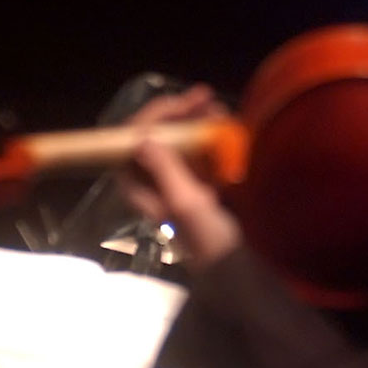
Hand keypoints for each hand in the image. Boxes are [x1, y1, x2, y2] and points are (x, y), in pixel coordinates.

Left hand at [117, 84, 242, 268]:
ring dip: (197, 123)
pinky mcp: (195, 188)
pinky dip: (209, 140)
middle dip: (180, 114)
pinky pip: (196, 154)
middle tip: (208, 98)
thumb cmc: (208, 240)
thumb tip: (142, 138)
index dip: (154, 116)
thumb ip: (165, 169)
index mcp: (139, 188)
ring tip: (222, 111)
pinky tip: (228, 128)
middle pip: (155, 136)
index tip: (183, 104)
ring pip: (177, 142)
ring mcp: (173, 184)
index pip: (132, 140)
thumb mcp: (186, 203)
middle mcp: (151, 183)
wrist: (235, 268)